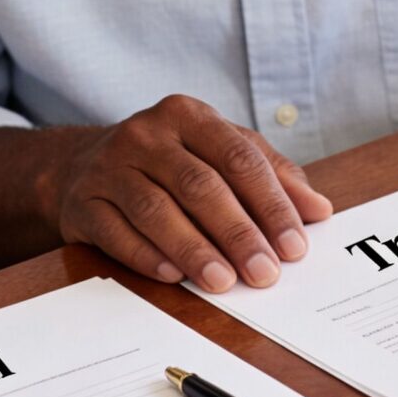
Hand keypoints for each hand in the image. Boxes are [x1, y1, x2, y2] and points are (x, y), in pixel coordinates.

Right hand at [43, 94, 334, 292]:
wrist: (80, 167)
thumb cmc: (167, 162)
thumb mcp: (218, 153)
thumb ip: (270, 175)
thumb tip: (318, 210)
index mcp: (188, 115)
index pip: (239, 157)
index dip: (270, 203)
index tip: (295, 245)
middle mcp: (146, 134)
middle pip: (200, 185)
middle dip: (237, 233)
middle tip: (265, 273)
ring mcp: (109, 167)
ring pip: (157, 210)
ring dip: (194, 249)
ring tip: (224, 281)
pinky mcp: (83, 203)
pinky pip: (117, 233)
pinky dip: (148, 256)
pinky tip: (174, 276)